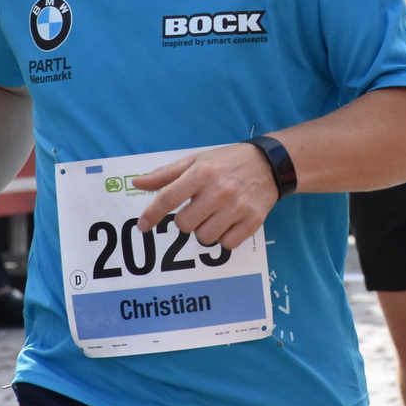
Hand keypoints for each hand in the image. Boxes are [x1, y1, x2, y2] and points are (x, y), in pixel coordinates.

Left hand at [132, 143, 279, 249]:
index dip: (152, 214)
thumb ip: (166, 175)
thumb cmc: (226, 162)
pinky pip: (227, 244)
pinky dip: (224, 238)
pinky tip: (228, 223)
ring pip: (205, 237)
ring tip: (213, 216)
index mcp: (202, 173)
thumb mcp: (196, 161)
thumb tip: (137, 184)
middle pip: (185, 224)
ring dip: (204, 231)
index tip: (143, 226)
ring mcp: (238, 207)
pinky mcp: (253, 220)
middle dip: (186, 221)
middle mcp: (219, 190)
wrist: (269, 164)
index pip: (169, 198)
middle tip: (196, 211)